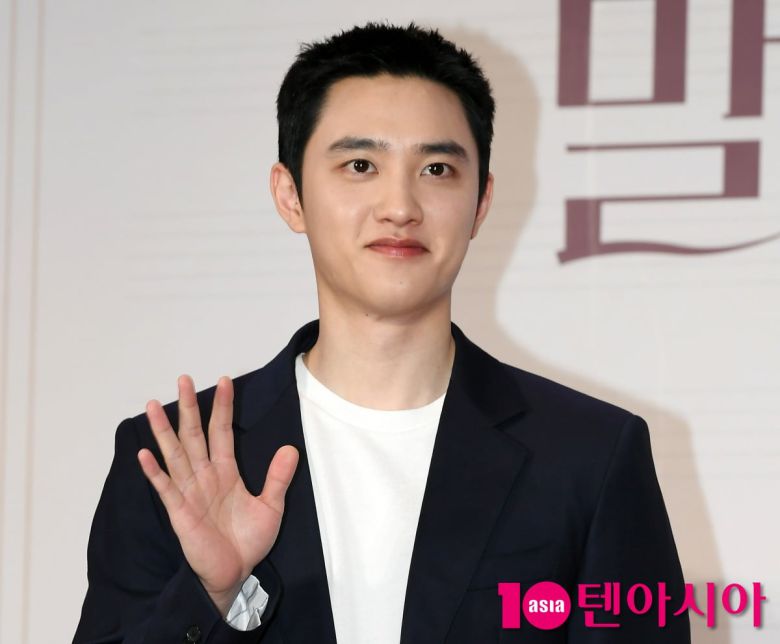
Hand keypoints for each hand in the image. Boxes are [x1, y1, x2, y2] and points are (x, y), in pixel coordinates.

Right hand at [137, 374, 298, 616]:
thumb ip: (278, 478)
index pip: (223, 431)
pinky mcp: (180, 512)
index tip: (224, 381)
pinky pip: (166, 488)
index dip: (224, 407)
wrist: (235, 574)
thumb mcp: (271, 507)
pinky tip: (145, 454)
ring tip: (155, 405)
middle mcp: (205, 476)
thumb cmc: (249, 542)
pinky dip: (155, 472)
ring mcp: (190, 492)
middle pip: (194, 434)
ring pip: (175, 454)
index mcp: (226, 471)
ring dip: (164, 430)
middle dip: (189, 407)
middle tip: (183, 378)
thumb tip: (291, 448)